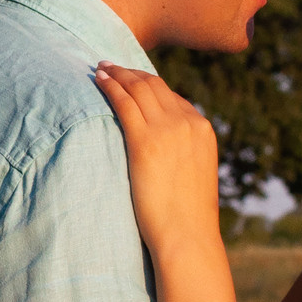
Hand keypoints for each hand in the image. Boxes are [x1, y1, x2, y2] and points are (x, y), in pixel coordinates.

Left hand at [92, 63, 223, 254]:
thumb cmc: (186, 216)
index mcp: (202, 129)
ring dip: (118, 74)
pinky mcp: (145, 141)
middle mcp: (188, 122)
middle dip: (131, 73)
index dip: (148, 85)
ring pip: (138, 89)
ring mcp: (168, 129)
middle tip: (111, 66)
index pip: (172, 97)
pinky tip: (98, 80)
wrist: (187, 235)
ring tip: (101, 68)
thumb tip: (166, 153)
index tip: (131, 80)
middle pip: (154, 86)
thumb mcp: (193, 175)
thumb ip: (183, 154)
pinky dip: (111, 87)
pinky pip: (124, 103)